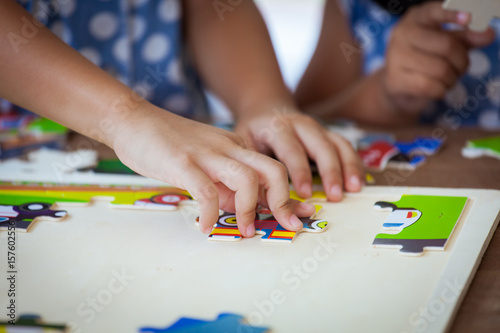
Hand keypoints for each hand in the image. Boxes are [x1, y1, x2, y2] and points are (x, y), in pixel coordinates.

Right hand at [111, 102, 315, 236]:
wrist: (133, 119)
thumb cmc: (167, 143)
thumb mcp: (204, 162)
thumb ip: (222, 183)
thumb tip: (238, 208)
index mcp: (236, 148)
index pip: (273, 171)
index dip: (289, 197)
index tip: (300, 216)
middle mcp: (228, 148)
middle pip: (273, 171)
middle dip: (284, 202)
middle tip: (287, 226)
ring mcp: (207, 154)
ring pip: (247, 179)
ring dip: (250, 210)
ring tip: (244, 231)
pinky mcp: (183, 162)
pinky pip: (206, 191)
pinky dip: (210, 213)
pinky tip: (206, 226)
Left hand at [234, 107, 363, 201]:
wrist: (265, 110)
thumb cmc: (253, 134)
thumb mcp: (244, 146)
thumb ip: (253, 169)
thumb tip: (257, 201)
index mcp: (277, 127)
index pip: (291, 149)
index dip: (299, 172)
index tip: (305, 194)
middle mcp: (301, 124)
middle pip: (321, 145)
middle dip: (330, 171)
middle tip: (335, 196)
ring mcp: (318, 128)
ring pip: (338, 144)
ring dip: (348, 166)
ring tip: (354, 189)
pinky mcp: (328, 134)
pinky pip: (345, 147)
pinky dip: (355, 164)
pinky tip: (358, 182)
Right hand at [382, 2, 494, 112]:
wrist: (398, 86)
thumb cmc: (425, 59)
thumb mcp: (446, 44)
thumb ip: (467, 37)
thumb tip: (488, 34)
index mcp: (416, 19)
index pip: (434, 11)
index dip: (451, 13)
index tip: (468, 19)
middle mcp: (402, 34)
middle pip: (446, 45)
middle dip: (462, 61)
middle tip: (460, 68)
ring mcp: (395, 57)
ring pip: (440, 69)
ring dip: (452, 78)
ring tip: (446, 78)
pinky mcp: (395, 80)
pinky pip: (430, 86)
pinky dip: (441, 90)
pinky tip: (436, 88)